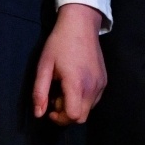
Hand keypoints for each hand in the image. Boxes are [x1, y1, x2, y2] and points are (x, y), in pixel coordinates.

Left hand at [33, 3, 105, 124]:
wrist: (81, 25)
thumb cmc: (59, 44)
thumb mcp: (44, 66)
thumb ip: (40, 92)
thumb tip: (39, 114)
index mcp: (77, 84)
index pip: (73, 116)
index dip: (60, 119)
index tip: (50, 109)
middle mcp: (93, 86)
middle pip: (81, 118)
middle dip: (66, 115)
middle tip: (56, 98)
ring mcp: (101, 83)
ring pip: (88, 110)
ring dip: (75, 107)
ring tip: (65, 89)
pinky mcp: (104, 80)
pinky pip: (94, 100)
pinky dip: (84, 100)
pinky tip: (75, 85)